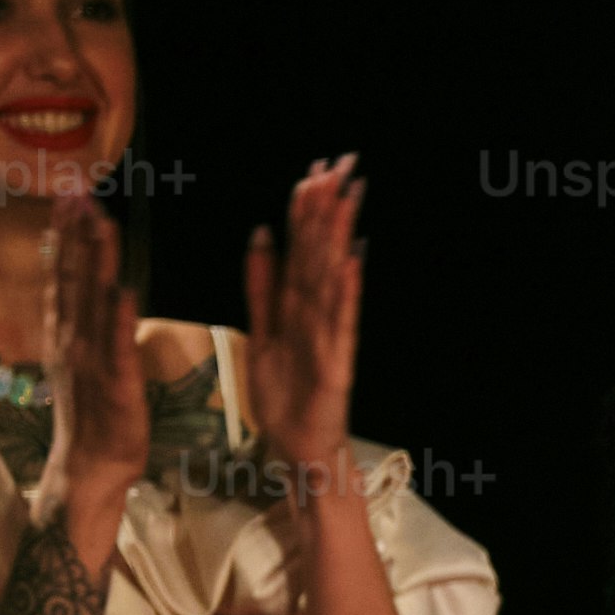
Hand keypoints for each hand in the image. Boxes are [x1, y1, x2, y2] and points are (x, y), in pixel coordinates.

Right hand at [38, 180, 146, 537]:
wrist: (89, 467)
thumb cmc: (95, 414)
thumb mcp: (85, 359)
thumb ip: (85, 321)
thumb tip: (93, 284)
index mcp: (67, 332)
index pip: (65, 272)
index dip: (66, 232)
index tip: (68, 193)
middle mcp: (73, 339)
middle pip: (73, 275)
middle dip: (75, 229)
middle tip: (76, 186)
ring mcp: (91, 360)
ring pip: (92, 301)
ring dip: (95, 259)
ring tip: (99, 219)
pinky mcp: (115, 385)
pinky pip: (117, 347)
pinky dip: (118, 319)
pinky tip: (123, 290)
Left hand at [235, 155, 365, 507]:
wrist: (298, 447)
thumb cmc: (284, 396)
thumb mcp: (261, 330)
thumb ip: (261, 285)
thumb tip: (261, 236)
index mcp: (294, 307)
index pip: (300, 249)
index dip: (305, 210)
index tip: (313, 171)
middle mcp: (316, 316)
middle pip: (319, 254)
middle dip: (328, 210)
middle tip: (340, 166)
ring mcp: (329, 338)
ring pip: (330, 279)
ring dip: (339, 238)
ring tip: (347, 198)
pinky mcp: (336, 365)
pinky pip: (340, 324)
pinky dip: (347, 293)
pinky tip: (353, 262)